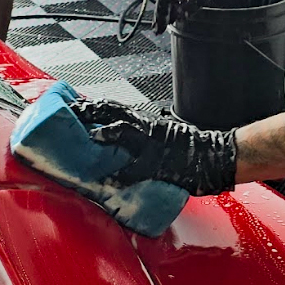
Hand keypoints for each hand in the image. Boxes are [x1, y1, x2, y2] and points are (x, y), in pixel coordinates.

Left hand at [72, 100, 236, 196]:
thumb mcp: (161, 134)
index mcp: (145, 121)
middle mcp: (146, 127)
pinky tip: (109, 179)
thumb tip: (111, 142)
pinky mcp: (161, 163)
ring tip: (89, 136)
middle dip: (90, 112)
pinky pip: (139, 169)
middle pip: (113, 112)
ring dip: (106, 133)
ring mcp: (153, 144)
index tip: (69, 106)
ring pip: (126, 132)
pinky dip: (123, 174)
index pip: (111, 108)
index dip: (89, 106)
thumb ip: (138, 136)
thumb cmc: (189, 148)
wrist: (216, 155)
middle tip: (70, 112)